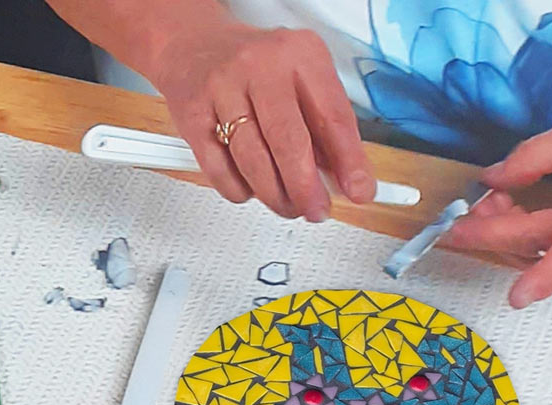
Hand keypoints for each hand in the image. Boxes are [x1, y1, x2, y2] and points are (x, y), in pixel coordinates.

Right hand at [151, 22, 375, 219]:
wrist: (193, 46)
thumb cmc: (258, 70)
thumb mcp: (304, 83)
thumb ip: (327, 131)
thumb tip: (347, 181)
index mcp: (300, 55)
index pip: (332, 118)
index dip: (349, 163)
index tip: (359, 191)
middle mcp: (260, 67)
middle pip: (289, 143)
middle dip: (307, 189)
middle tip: (317, 210)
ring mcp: (222, 89)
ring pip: (253, 162)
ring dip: (276, 196)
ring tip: (289, 205)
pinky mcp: (192, 114)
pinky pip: (220, 170)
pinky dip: (241, 191)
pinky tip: (253, 188)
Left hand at [448, 88, 551, 307]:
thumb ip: (540, 153)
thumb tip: (494, 178)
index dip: (541, 277)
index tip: (515, 299)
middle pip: (546, 247)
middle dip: (496, 235)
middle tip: (459, 219)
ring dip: (514, 231)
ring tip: (488, 202)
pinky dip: (536, 230)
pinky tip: (517, 206)